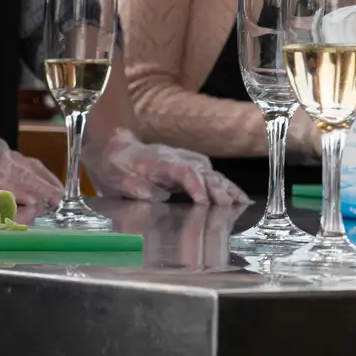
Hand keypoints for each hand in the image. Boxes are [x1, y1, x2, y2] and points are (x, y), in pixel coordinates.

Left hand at [84, 127, 246, 204]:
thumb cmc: (116, 165)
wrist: (115, 149)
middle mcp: (177, 158)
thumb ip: (134, 185)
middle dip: (217, 188)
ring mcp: (186, 162)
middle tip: (228, 206)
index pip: (183, 169)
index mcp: (159, 159)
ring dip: (226, 188)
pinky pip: (211, 177)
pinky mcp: (190, 169)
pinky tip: (239, 198)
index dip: (195, 184)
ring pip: (211, 173)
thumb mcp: (116, 176)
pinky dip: (226, 187)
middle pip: (203, 171)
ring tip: (240, 203)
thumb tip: (155, 194)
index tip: (204, 200)